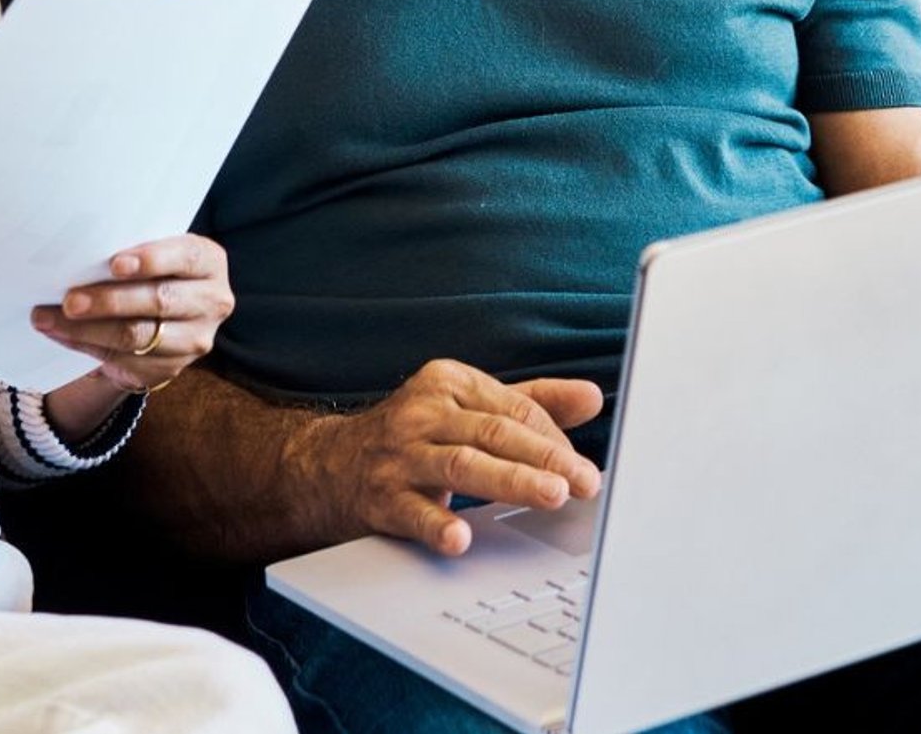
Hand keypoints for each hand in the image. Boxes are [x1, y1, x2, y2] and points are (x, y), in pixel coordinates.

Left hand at [32, 234, 233, 394]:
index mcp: (209, 263)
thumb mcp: (155, 255)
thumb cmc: (153, 273)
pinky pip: (124, 360)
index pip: (185, 258)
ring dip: (87, 329)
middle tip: (69, 300)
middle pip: (159, 301)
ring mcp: (195, 339)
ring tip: (49, 319)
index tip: (114, 264)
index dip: (152, 260)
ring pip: (137, 336)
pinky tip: (61, 335)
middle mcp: (212, 301)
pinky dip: (86, 345)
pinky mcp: (172, 368)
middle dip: (109, 300)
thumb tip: (77, 256)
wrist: (163, 318)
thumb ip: (131, 254)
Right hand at [292, 359, 603, 556]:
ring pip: (463, 465)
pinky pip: (412, 511)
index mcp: (449, 382)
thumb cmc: (415, 437)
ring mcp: (399, 455)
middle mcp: (423, 412)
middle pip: (495, 433)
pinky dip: (437, 523)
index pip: (514, 410)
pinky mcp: (379, 497)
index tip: (584, 470)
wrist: (327, 468)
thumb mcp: (468, 408)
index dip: (554, 440)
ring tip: (550, 496)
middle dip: (545, 458)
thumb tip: (593, 398)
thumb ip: (531, 403)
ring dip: (510, 481)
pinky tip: (460, 539)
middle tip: (584, 482)